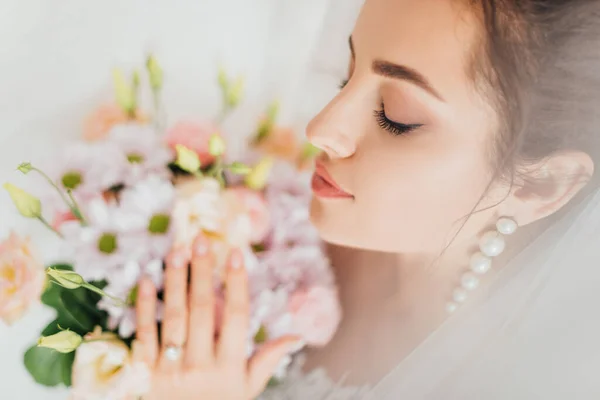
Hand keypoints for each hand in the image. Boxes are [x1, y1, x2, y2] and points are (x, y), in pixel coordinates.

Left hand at [134, 234, 297, 399]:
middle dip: (202, 272)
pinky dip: (144, 307)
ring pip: (174, 317)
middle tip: (200, 240)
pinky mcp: (143, 373)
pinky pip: (144, 335)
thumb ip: (268, 360)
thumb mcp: (246, 389)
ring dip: (175, 281)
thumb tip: (297, 337)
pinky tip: (147, 280)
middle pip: (203, 310)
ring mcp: (170, 368)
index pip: (238, 316)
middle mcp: (201, 365)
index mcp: (230, 366)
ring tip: (177, 250)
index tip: (235, 253)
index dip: (237, 283)